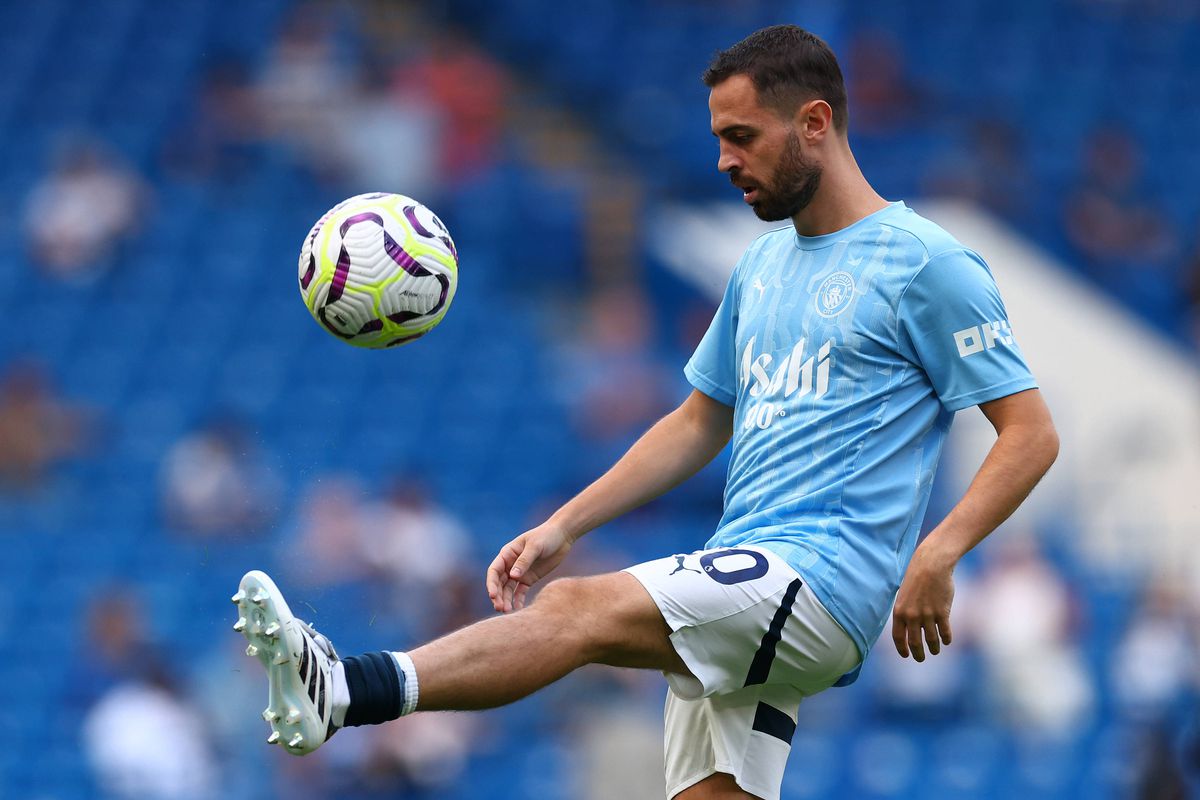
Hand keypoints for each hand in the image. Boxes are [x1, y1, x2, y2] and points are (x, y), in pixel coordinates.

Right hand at [486, 520, 574, 612]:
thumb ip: (524, 561)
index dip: (491, 583)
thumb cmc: (546, 536)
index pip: (494, 570)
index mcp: (507, 554)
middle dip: (498, 596)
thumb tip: (513, 576)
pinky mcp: (529, 579)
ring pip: (508, 589)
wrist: (562, 536)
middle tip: (500, 608)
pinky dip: (518, 600)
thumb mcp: (535, 546)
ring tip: (507, 611)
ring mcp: (519, 573)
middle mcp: (510, 565)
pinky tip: (519, 609)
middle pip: (499, 583)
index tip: (493, 595)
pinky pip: (520, 592)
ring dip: (506, 600)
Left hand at [891, 544, 955, 661]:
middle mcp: (912, 616)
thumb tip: (907, 628)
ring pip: (931, 639)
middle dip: (918, 653)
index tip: (906, 655)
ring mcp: (927, 615)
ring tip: (935, 650)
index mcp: (899, 612)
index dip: (902, 649)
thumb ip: (905, 612)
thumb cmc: (917, 578)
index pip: (898, 637)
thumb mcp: (904, 595)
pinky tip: (946, 641)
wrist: (931, 565)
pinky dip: (946, 638)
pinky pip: (944, 632)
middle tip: (921, 658)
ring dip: (934, 648)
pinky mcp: (942, 613)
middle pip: (914, 642)